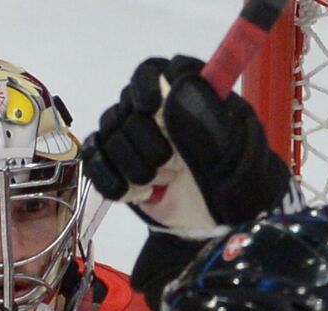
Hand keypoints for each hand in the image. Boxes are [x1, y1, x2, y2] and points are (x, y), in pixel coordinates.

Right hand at [82, 55, 292, 234]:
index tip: (150, 105)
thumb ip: (207, 120)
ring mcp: (131, 135)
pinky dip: (109, 178)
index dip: (145, 84)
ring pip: (109, 134)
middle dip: (144, 141)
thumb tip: (177, 89)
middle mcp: (155, 109)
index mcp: (185, 93)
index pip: (153, 71)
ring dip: (132, 164)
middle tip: (170, 166)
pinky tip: (131, 193)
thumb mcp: (232, 152)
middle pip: (125, 105)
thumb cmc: (231, 182)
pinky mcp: (114, 162)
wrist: (214, 222)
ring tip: (157, 183)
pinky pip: (95, 159)